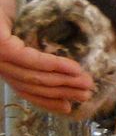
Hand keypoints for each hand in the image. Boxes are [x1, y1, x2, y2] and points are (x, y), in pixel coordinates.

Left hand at [0, 0, 93, 114]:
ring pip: (34, 76)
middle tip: (86, 95)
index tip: (67, 107)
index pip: (24, 89)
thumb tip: (50, 57)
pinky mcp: (1, 47)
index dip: (46, 101)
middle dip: (61, 93)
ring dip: (64, 81)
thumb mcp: (14, 27)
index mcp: (0, 64)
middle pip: (31, 85)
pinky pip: (33, 60)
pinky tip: (74, 68)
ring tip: (87, 82)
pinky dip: (56, 65)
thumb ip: (24, 45)